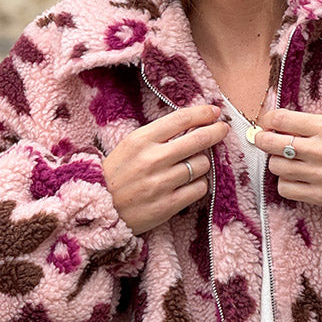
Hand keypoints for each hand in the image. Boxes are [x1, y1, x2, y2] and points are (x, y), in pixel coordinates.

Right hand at [102, 104, 229, 234]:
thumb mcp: (129, 146)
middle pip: (198, 140)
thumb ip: (157, 136)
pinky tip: (189, 184)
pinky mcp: (168, 205)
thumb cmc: (116, 174)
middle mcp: (152, 160)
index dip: (202, 113)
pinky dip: (199, 184)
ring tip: (191, 166)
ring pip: (202, 165)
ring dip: (202, 164)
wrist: (99, 209)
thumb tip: (192, 124)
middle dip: (215, 132)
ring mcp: (161, 183)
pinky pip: (199, 188)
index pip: (180, 119)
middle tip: (222, 129)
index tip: (214, 112)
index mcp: (140, 140)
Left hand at [255, 109, 321, 211]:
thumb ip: (308, 124)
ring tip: (289, 161)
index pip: (282, 119)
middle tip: (264, 139)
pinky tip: (296, 179)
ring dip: (278, 163)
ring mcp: (320, 175)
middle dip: (263, 139)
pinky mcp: (320, 196)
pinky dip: (286, 183)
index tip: (267, 123)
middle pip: (272, 143)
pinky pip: (285, 189)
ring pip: (276, 166)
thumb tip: (273, 120)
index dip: (268, 120)